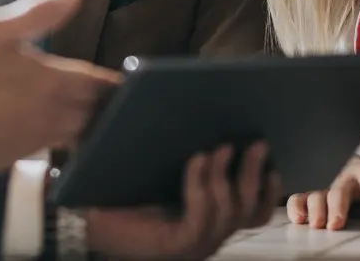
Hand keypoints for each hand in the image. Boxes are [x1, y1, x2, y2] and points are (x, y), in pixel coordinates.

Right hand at [0, 0, 119, 177]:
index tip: (131, 81)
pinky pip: (50, 146)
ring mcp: (35, 138)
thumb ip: (36, 13)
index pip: (98, 81)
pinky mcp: (15, 154)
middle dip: (106, 103)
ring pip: (76, 131)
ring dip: (88, 122)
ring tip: (94, 115)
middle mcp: (52, 112)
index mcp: (53, 80)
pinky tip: (50, 132)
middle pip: (93, 110)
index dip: (115, 81)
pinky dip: (60, 138)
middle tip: (119, 98)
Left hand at [86, 143, 280, 259]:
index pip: (255, 212)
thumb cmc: (124, 187)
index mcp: (211, 217)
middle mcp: (209, 235)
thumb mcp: (166, 166)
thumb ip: (194, 152)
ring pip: (228, 213)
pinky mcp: (175, 246)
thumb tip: (214, 114)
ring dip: (226, 176)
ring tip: (220, 147)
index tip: (274, 158)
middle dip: (254, 174)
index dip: (268, 189)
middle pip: (249, 210)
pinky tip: (196, 159)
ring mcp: (195, 244)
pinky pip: (200, 216)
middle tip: (256, 142)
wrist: (86, 211)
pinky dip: (201, 185)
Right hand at [287, 156, 359, 229]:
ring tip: (317, 224)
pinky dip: (296, 207)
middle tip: (336, 224)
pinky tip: (299, 219)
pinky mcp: (310, 192)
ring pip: (317, 193)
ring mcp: (325, 183)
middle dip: (337, 206)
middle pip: (339, 189)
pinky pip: (299, 197)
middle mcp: (344, 176)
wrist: (359, 169)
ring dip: (316, 209)